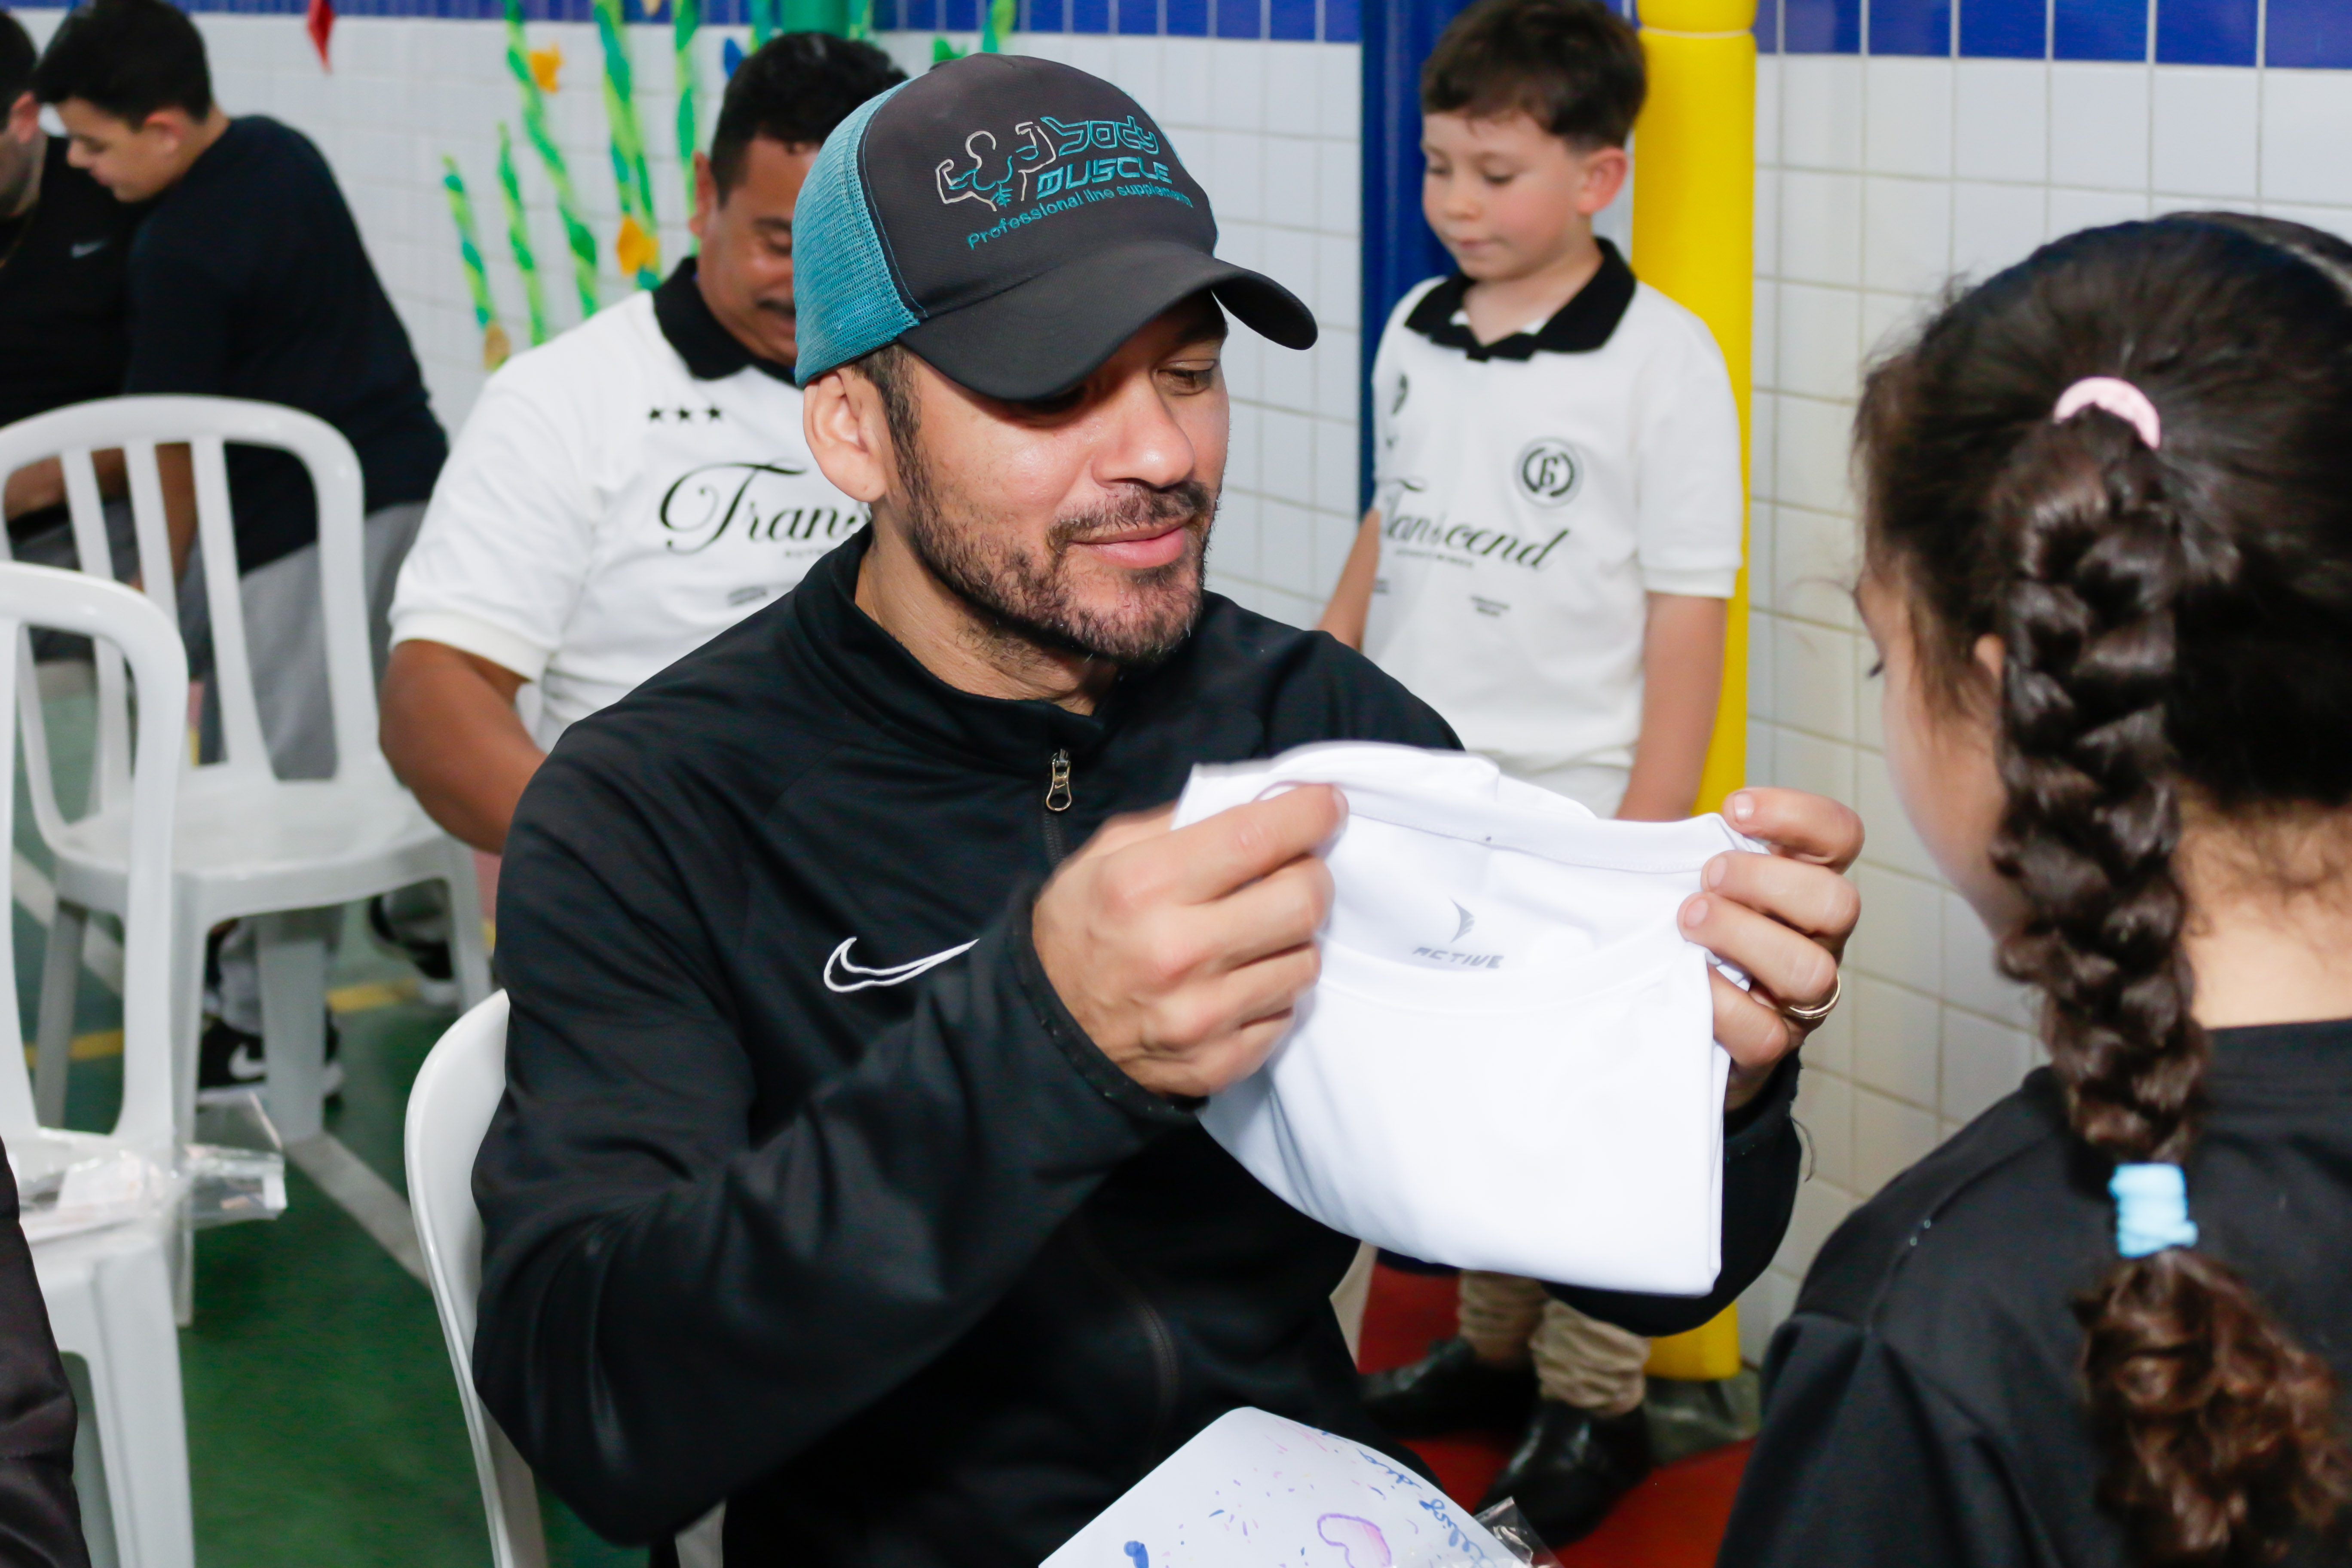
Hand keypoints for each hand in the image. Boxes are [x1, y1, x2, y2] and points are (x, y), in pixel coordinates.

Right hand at [1033, 785, 1342, 1099]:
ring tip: (1257, 933)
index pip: (1257, 838)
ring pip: (1306, 961)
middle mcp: (1177, 952)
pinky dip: (1272, 992)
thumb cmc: (1080, 930)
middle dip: (1310, 876)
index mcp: (1144, 887)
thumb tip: (1259, 802)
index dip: (1308, 814)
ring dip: (1292, 939)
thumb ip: (1181, 823)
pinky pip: (1286, 1014)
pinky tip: (1238, 981)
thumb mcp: (1105, 856)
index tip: (1325, 804)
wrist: (1048, 1035)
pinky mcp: (1220, 1061)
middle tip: (1292, 872)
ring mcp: (1202, 1015)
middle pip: (1302, 901)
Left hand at [1680, 788, 1863, 1111]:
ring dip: (1742, 936)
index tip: (1734, 808)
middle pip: (1838, 903)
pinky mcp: (1771, 1046)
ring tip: (1689, 920)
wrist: (1679, 1018)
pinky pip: (1764, 1032)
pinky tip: (1689, 976)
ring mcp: (1801, 998)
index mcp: (1805, 885)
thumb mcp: (1692, 876)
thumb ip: (1690, 847)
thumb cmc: (1688, 930)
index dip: (1798, 815)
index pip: (1840, 837)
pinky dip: (1721, 1000)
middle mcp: (1818, 940)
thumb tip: (1646, 819)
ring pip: (1810, 970)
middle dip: (1766, 881)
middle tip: (1710, 875)